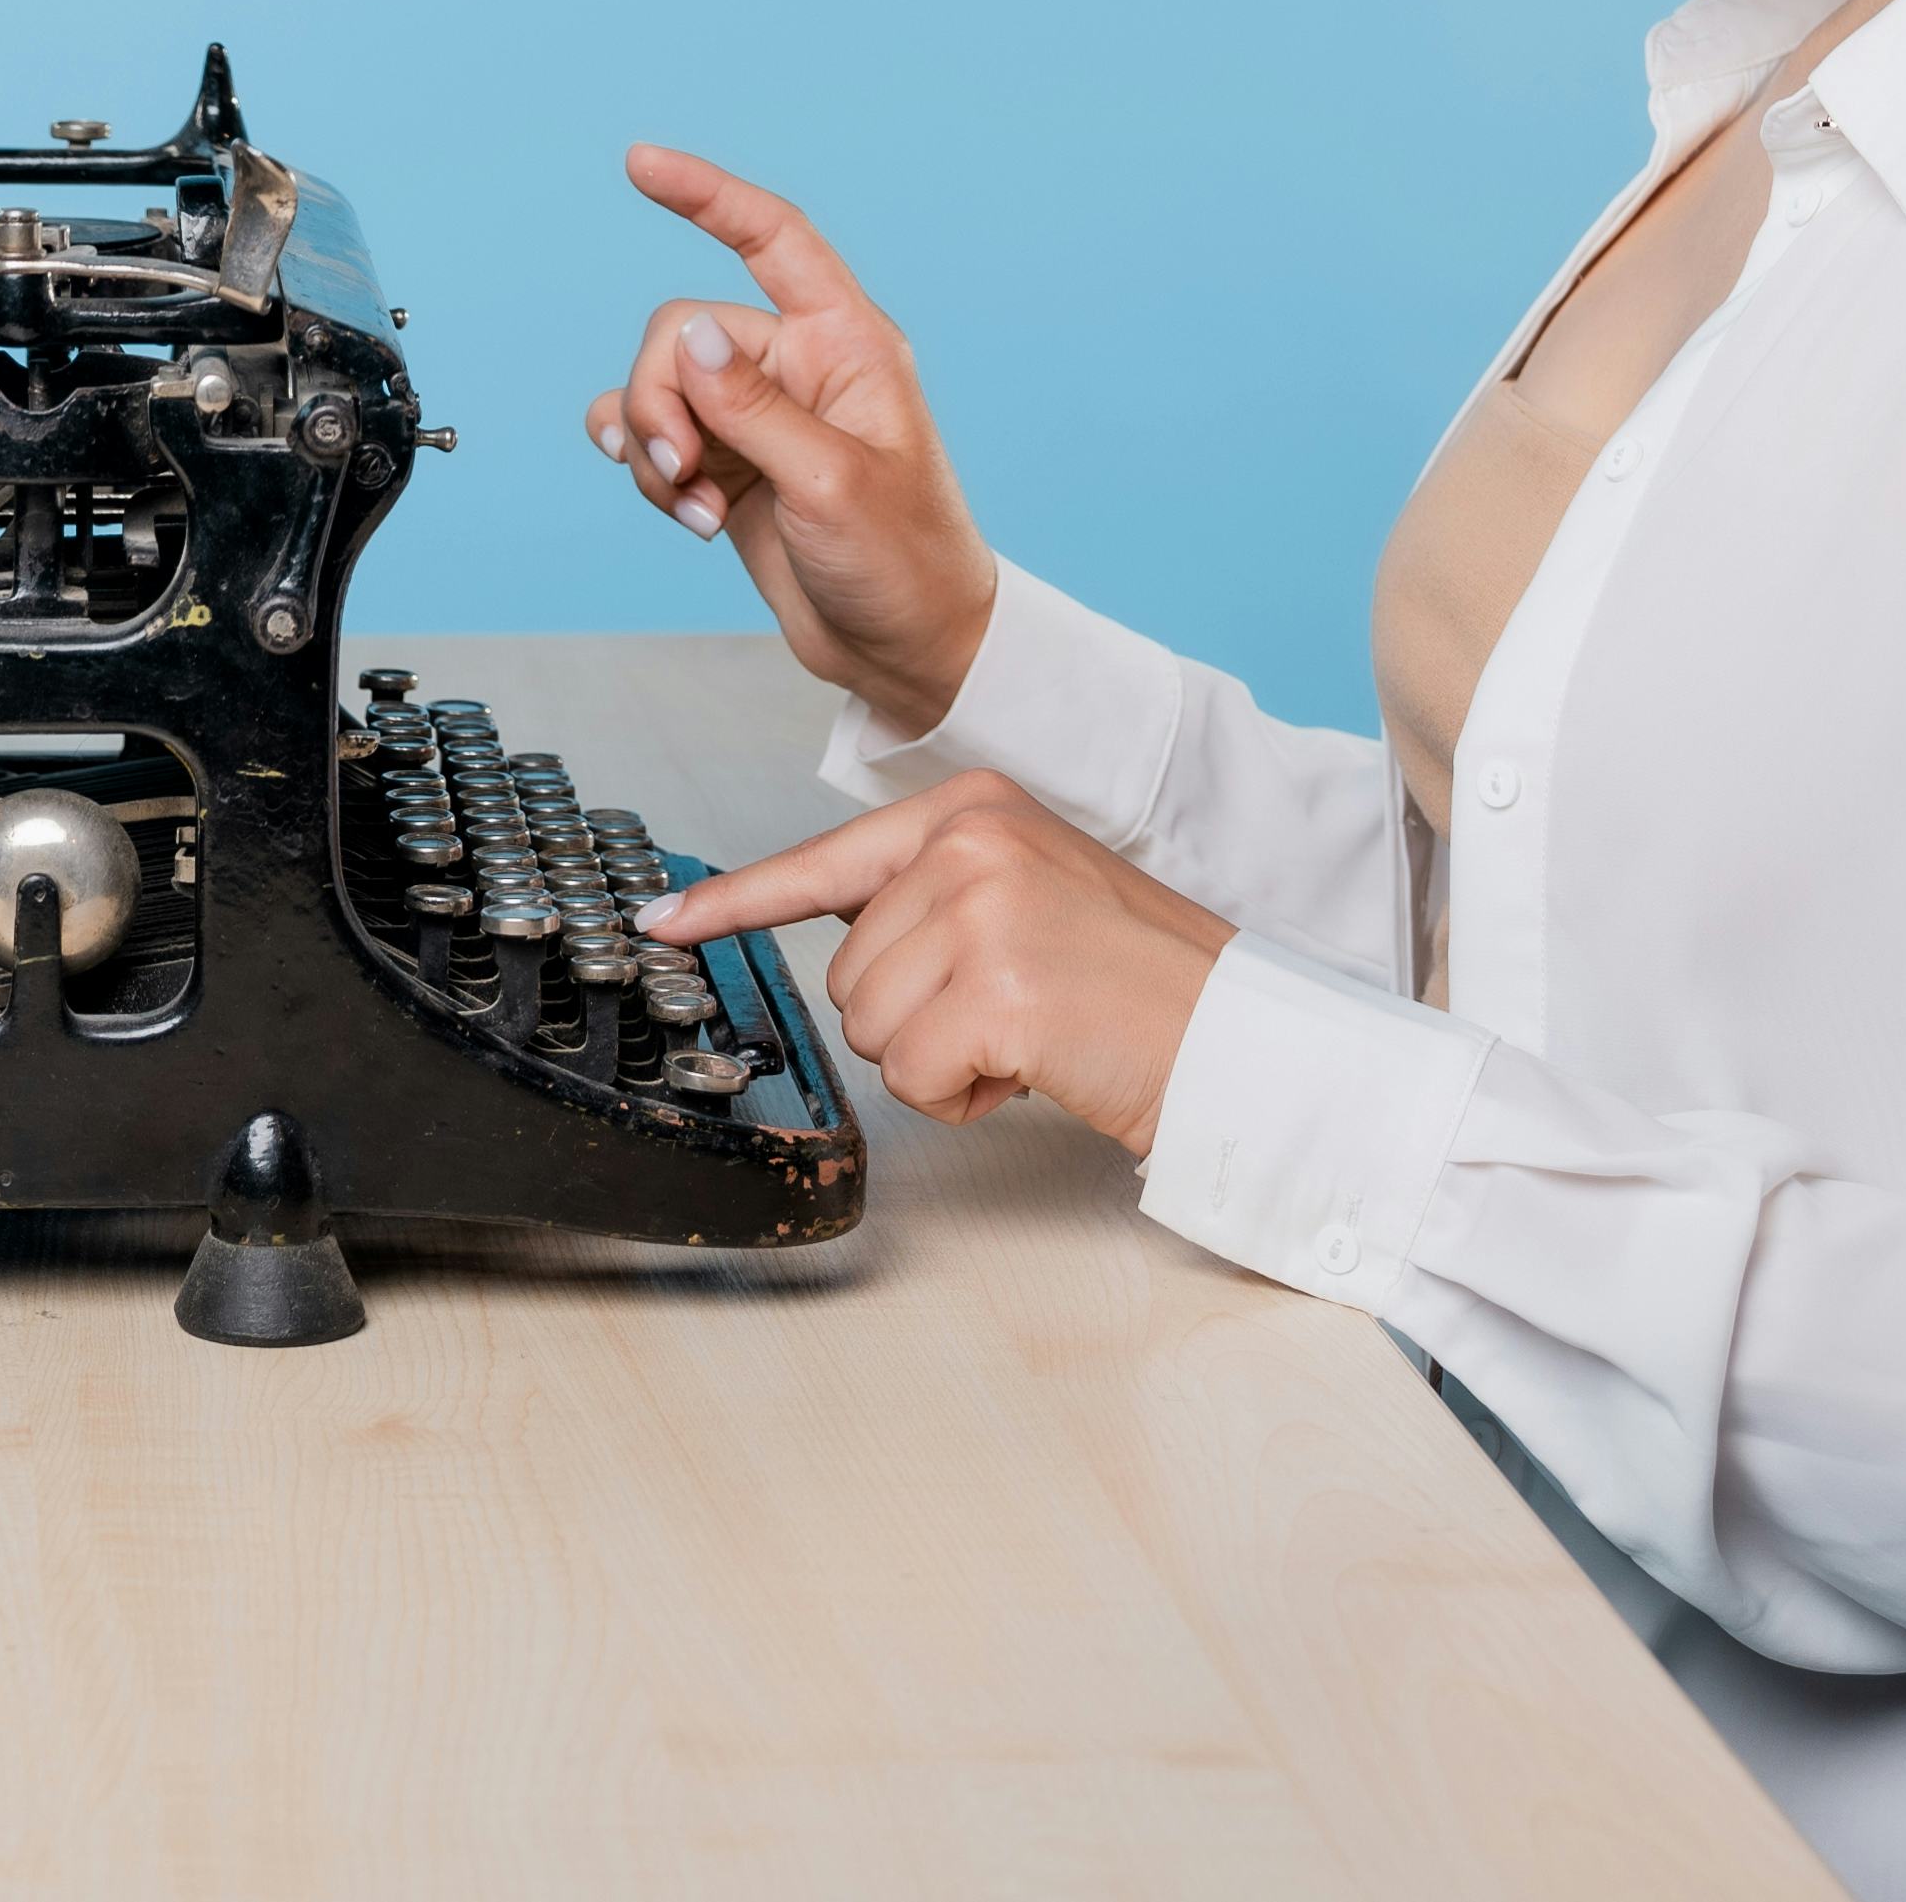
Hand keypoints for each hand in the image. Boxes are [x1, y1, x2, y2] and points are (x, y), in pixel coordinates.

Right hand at [585, 144, 1001, 735]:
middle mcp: (799, 368)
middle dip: (661, 399)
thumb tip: (689, 334)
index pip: (773, 239)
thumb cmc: (904, 563)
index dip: (707, 195)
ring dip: (653, 447)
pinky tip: (680, 512)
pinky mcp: (729, 466)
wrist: (909, 652)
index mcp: (847, 345)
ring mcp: (759, 418)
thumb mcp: (830, 482)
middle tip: (686, 471)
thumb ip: (752, 406)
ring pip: (659, 388)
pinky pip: (652, 436)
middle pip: (684, 333)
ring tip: (695, 509)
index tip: (641, 164)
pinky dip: (645, 468)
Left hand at [639, 773, 1234, 1153]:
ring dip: (942, 1059)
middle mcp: (969, 842)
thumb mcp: (1030, 896)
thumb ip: (934, 897)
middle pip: (846, 973)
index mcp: (973, 808)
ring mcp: (980, 908)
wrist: (1243, 1039)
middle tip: (1016, 1013)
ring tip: (1031, 1035)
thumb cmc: (1141, 985)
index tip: (662, 922)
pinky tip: (1035, 1067)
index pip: (824, 862)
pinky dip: (966, 1095)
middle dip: (918, 1020)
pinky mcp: (996, 987)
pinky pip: (914, 1075)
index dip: (734, 903)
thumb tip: (840, 930)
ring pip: (869, 1028)